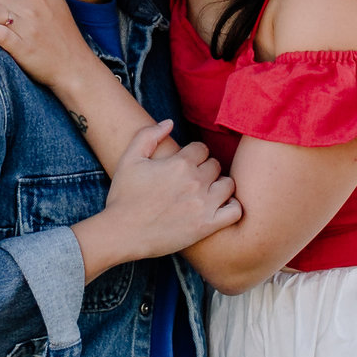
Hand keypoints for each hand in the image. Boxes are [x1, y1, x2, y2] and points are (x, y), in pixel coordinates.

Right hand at [76, 120, 242, 276]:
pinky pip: (235, 211)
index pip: (202, 149)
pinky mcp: (207, 226)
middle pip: (215, 165)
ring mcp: (203, 205)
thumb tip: (169, 122)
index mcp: (179, 163)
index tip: (185, 165)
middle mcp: (195, 182)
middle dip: (205, 170)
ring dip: (219, 186)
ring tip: (206, 193)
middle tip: (192, 181)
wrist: (121, 233)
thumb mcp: (129, 159)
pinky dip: (232, 207)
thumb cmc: (123, 196)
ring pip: (228, 185)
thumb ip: (148, 135)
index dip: (193, 155)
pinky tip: (220, 207)